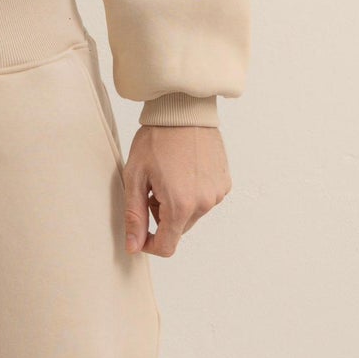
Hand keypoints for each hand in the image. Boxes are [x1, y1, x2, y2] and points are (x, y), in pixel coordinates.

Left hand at [122, 123, 230, 255]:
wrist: (183, 110)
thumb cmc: (156, 139)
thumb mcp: (135, 177)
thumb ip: (135, 216)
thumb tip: (134, 247)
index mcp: (180, 205)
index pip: (167, 246)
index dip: (150, 244)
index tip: (140, 231)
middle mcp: (204, 203)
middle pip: (178, 229)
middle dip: (162, 216)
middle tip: (152, 187)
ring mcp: (217, 193)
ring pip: (192, 214)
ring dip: (178, 204)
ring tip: (168, 176)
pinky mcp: (224, 183)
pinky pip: (205, 199)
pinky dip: (192, 193)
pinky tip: (184, 170)